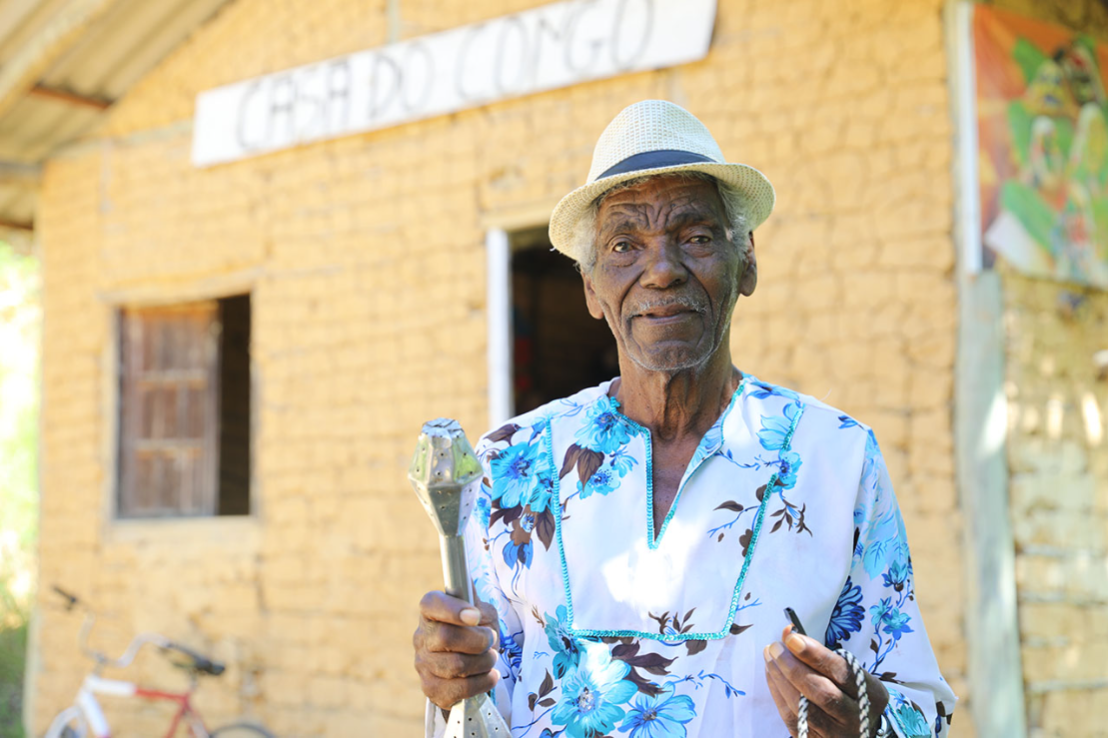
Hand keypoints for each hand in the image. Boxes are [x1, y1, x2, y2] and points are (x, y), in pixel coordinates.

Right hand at [413, 591, 500, 709]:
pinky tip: (489, 676)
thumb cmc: (476, 629)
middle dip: (478, 641)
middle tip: (491, 640)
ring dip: (483, 662)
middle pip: (445, 637)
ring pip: (455, 666)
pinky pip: (458, 690)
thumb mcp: (482, 611)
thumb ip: (478, 607)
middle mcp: (422, 637)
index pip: (431, 604)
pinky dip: (481, 683)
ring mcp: (423, 664)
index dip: (452, 609)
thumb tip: (474, 612)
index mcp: (430, 611)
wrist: (474, 657)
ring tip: (491, 658)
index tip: (475, 616)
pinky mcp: (431, 688)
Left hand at [764, 625, 888, 737]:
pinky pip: (792, 717)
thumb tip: (789, 633)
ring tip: (770, 657)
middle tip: (776, 647)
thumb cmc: (850, 692)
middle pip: (822, 693)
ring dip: (781, 679)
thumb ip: (821, 653)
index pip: (842, 672)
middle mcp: (856, 718)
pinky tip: (771, 673)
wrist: (857, 729)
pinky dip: (778, 693)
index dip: (816, 655)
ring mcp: (836, 734)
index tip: (793, 638)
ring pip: (803, 708)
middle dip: (794, 667)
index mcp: (871, 694)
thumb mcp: (848, 671)